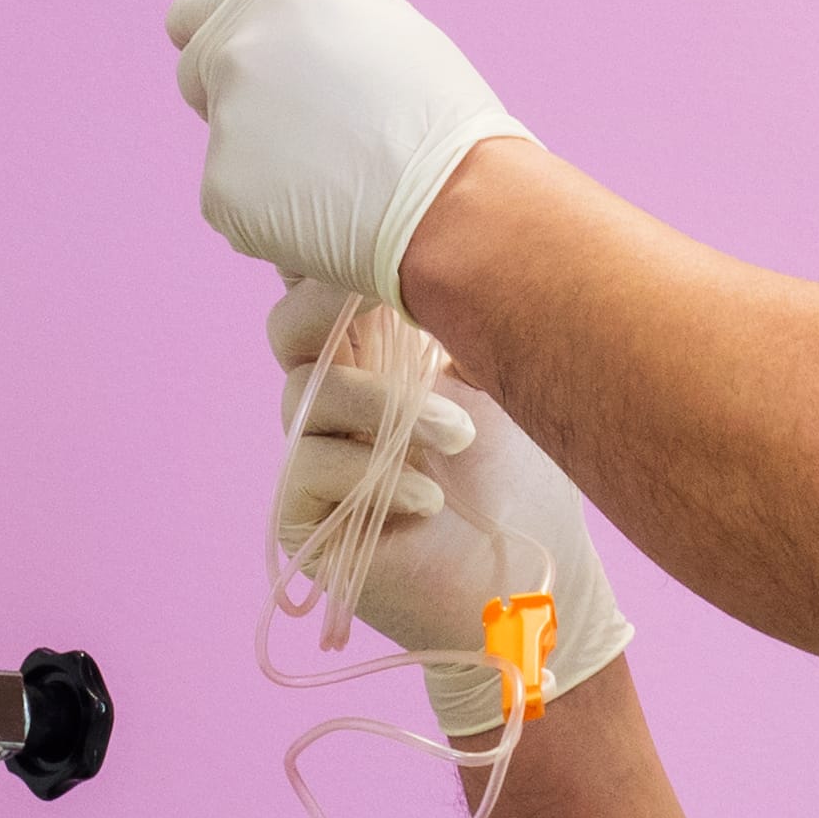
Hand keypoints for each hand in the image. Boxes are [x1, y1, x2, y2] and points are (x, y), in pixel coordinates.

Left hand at [168, 0, 529, 309]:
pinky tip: (323, 209)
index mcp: (271, 1)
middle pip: (196, 73)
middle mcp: (234, 56)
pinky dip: (263, 207)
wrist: (455, 204)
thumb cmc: (440, 112)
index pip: (193, 9)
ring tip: (335, 170)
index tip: (266, 58)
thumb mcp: (397, 23)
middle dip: (235, 91)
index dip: (225, 29)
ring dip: (259, 154)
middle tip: (312, 119)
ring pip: (221, 140)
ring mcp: (223, 128)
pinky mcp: (220, 195)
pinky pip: (230, 197)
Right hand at [267, 276, 629, 737]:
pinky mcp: (303, 519)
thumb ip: (451, 312)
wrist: (530, 582)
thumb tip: (433, 235)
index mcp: (370, 354)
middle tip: (399, 312)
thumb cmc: (523, 479)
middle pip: (288, 327)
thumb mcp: (497, 375)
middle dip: (336, 309)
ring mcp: (312, 457)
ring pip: (307, 396)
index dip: (329, 260)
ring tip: (460, 441)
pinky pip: (312, 469)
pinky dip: (379, 480)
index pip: (321, 289)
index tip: (375, 242)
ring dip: (389, 411)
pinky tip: (431, 502)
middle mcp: (330, 399)